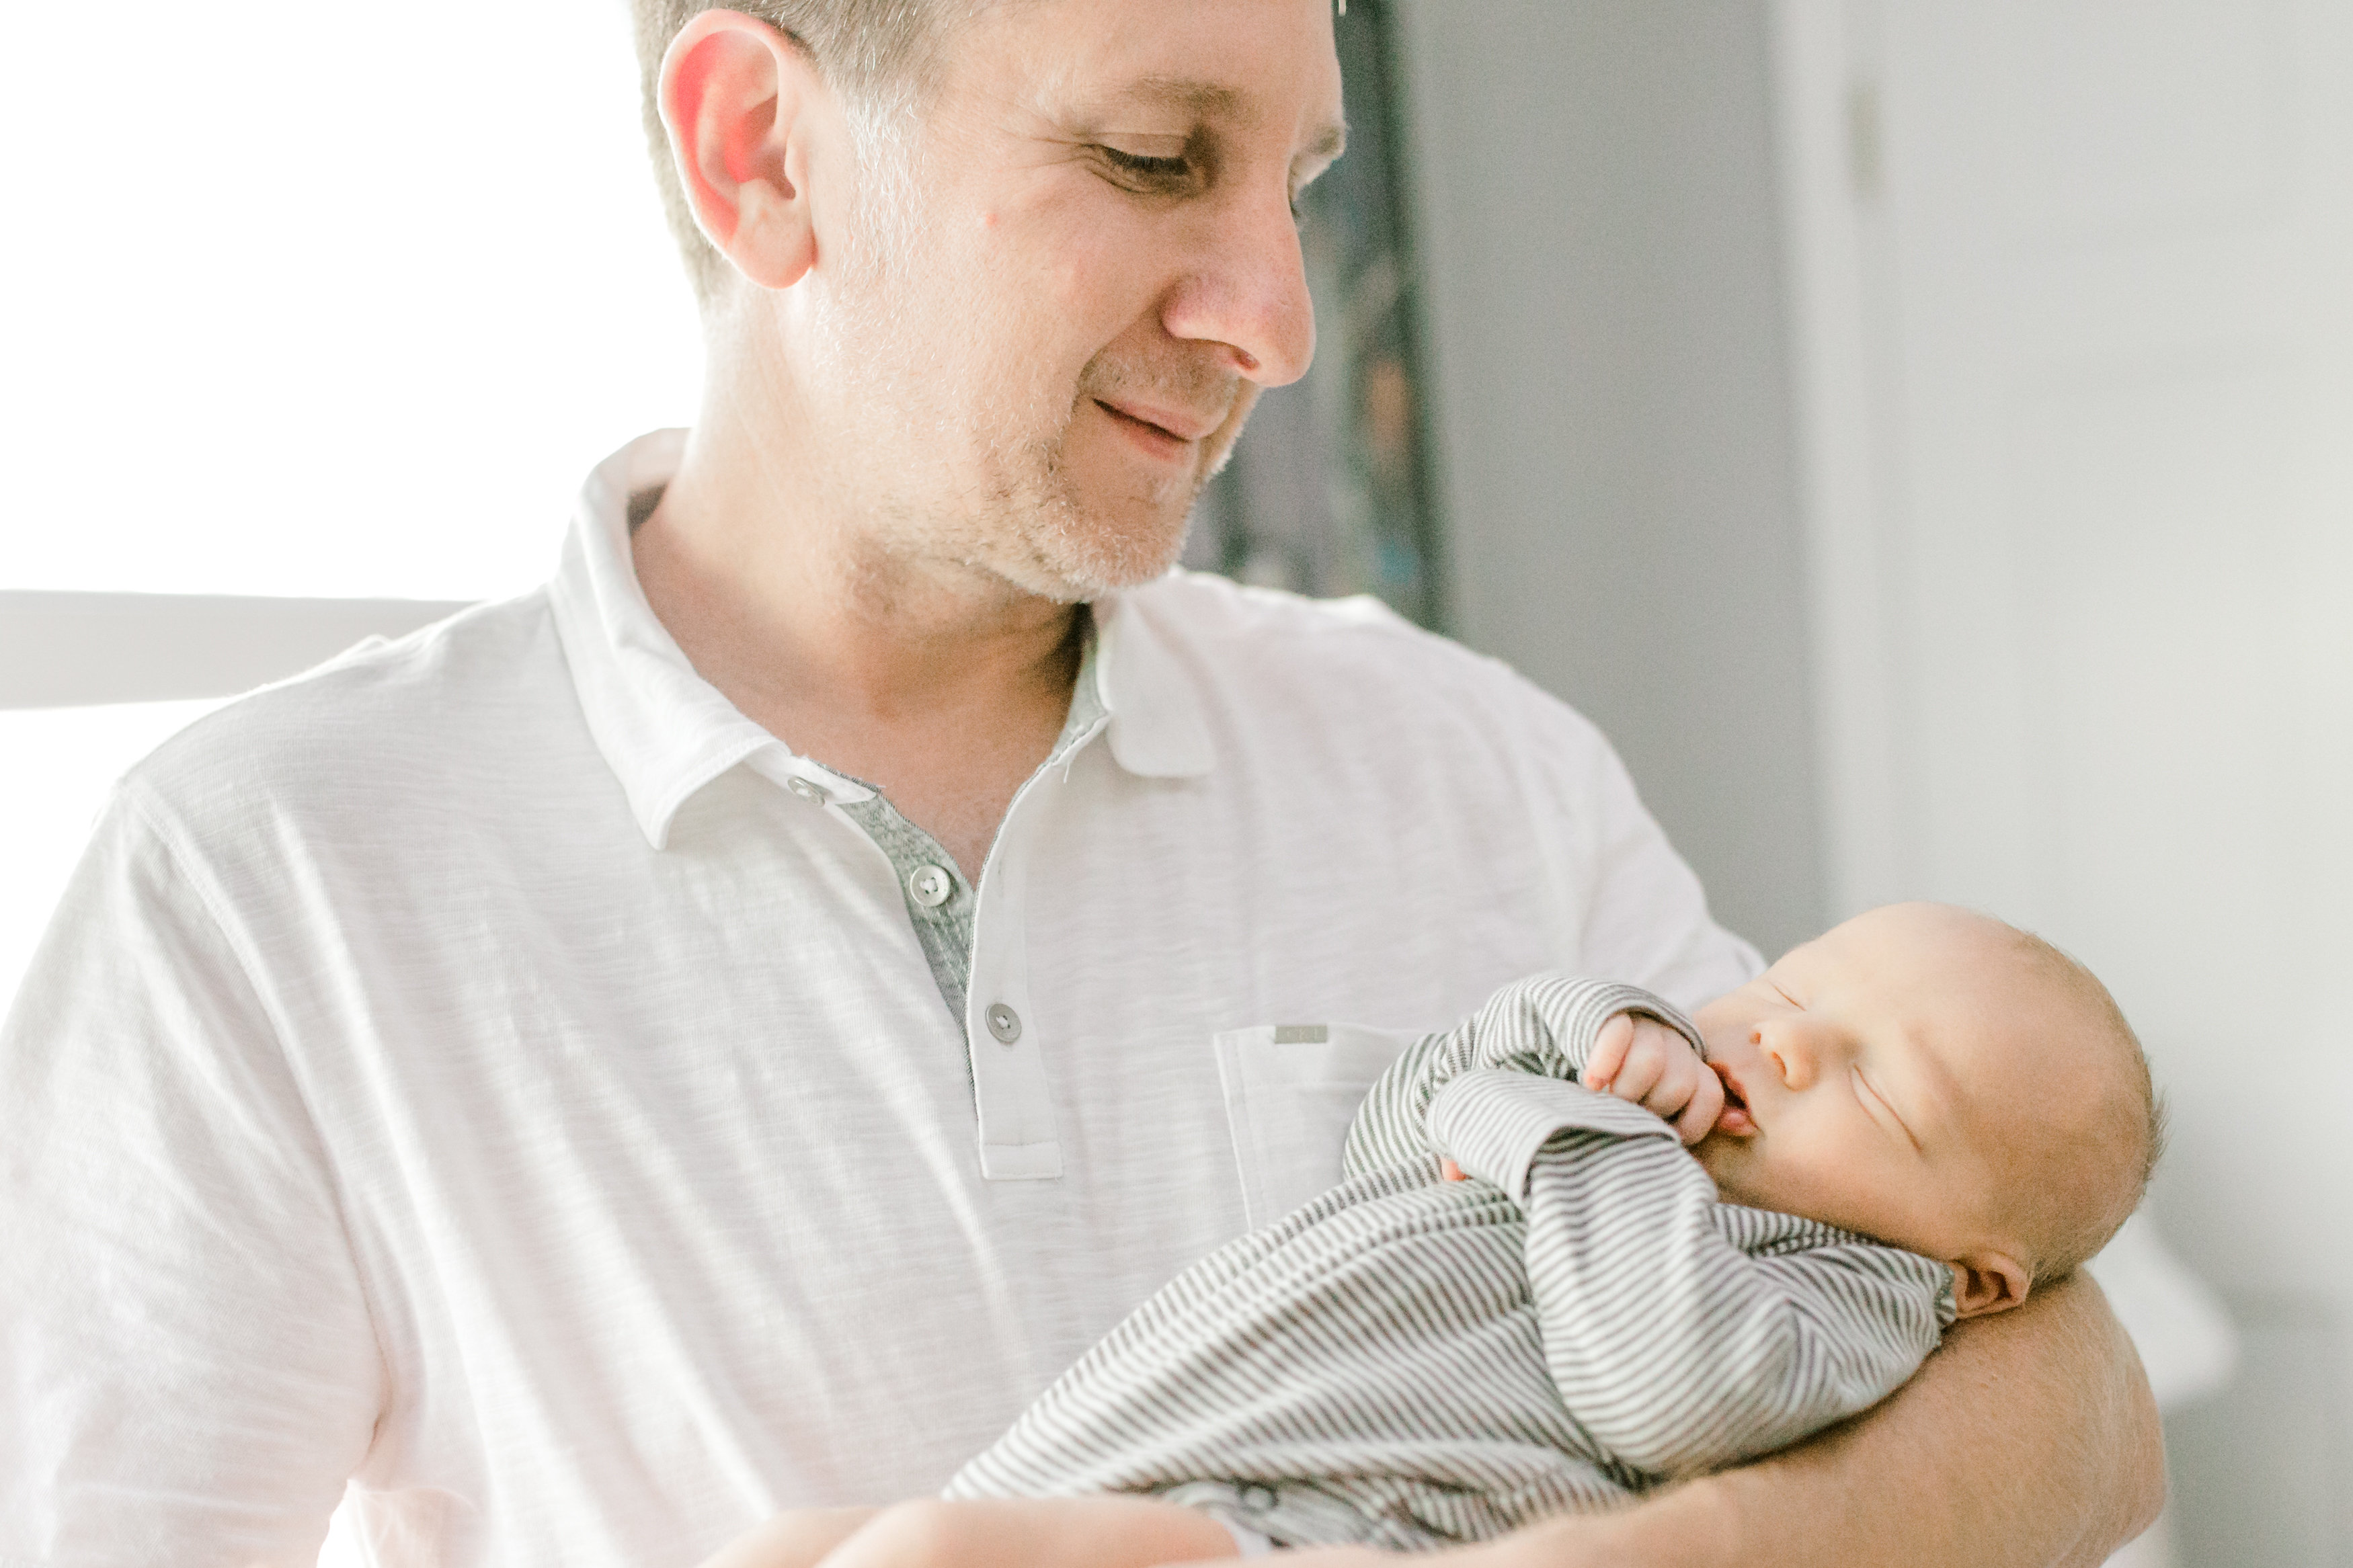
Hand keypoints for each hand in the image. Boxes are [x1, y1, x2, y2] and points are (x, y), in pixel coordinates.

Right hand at [1582, 1012, 1722, 1144]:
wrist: (1590, 1034)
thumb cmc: (1632, 1090)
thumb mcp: (1668, 1109)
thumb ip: (1698, 1118)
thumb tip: (1742, 1125)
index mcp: (1694, 1068)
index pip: (1709, 1096)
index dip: (1690, 1124)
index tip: (1665, 1136)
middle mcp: (1676, 1044)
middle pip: (1680, 1083)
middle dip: (1653, 1109)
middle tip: (1631, 1118)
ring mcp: (1646, 1027)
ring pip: (1651, 1062)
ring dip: (1628, 1091)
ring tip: (1610, 1103)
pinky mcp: (1612, 1014)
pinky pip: (1616, 1037)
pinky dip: (1605, 1063)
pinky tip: (1593, 1083)